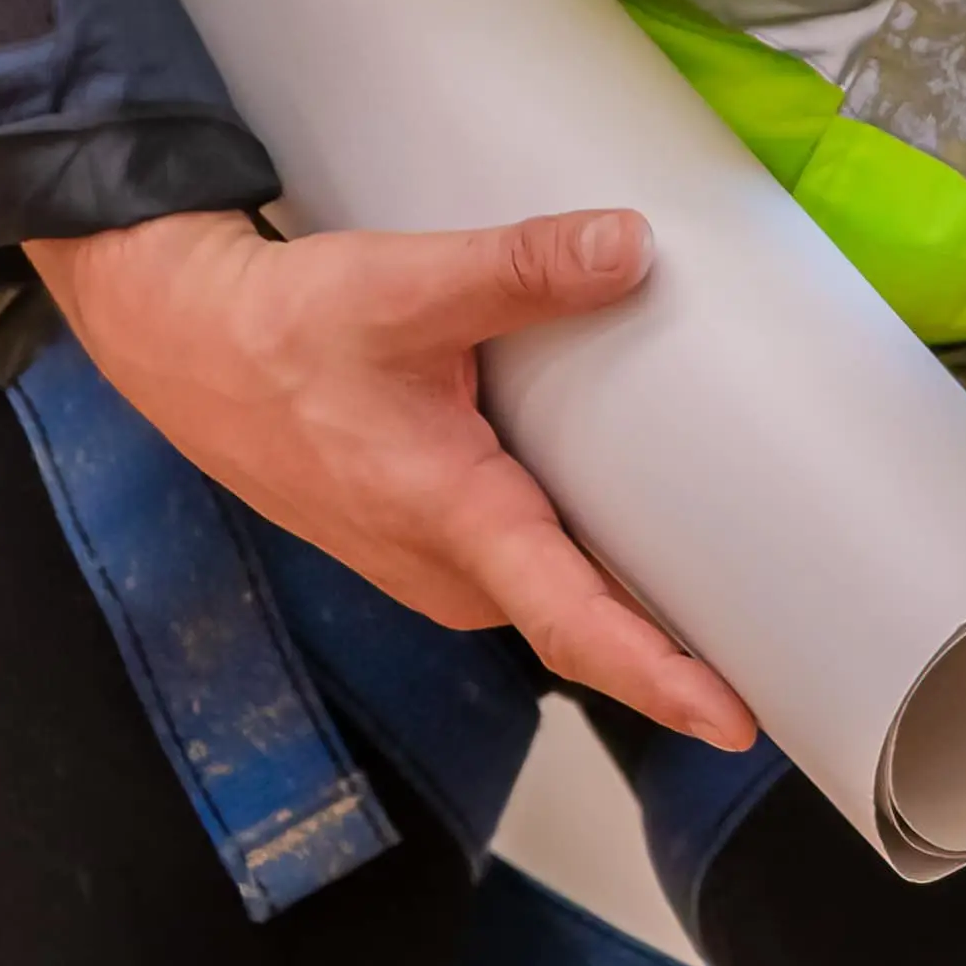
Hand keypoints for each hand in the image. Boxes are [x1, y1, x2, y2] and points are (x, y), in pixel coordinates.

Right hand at [25, 205, 758, 748]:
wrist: (183, 343)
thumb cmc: (278, 331)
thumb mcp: (406, 285)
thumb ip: (523, 267)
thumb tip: (629, 247)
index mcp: (451, 519)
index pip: (575, 624)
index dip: (661, 679)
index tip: (735, 719)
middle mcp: (444, 565)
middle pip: (582, 620)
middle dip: (675, 645)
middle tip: (782, 648)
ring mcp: (428, 562)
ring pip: (549, 593)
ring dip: (626, 599)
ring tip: (731, 590)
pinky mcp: (417, 539)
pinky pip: (519, 567)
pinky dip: (577, 559)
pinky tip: (627, 523)